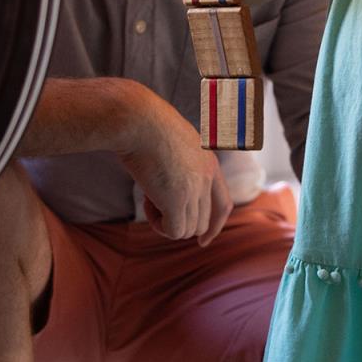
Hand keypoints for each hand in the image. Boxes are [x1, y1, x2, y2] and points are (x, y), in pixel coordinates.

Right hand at [116, 93, 231, 244]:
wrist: (137, 120)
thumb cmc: (146, 127)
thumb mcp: (173, 144)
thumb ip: (180, 165)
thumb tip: (168, 191)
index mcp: (210, 164)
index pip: (223, 205)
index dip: (214, 226)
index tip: (202, 241)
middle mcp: (207, 178)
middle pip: (201, 222)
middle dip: (178, 219)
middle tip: (154, 198)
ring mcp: (195, 189)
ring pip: (187, 230)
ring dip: (166, 221)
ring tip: (149, 197)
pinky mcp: (177, 200)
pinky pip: (173, 231)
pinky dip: (159, 225)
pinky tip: (147, 203)